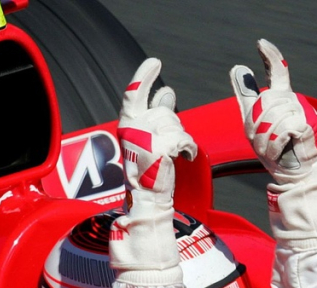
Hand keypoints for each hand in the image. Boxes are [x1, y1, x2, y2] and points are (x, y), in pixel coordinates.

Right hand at [118, 58, 196, 196]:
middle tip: (165, 148)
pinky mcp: (160, 148)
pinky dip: (189, 149)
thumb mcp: (149, 136)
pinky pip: (185, 139)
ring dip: (181, 141)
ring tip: (170, 157)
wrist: (148, 196)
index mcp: (127, 123)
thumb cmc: (149, 168)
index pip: (134, 93)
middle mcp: (132, 127)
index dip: (144, 76)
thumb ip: (157, 113)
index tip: (155, 62)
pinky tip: (183, 158)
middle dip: (173, 128)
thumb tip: (168, 92)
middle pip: (165, 113)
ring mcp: (145, 137)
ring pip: (177, 126)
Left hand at [230, 39, 316, 183]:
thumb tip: (238, 67)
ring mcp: (303, 112)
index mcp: (281, 97)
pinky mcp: (307, 125)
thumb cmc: (275, 148)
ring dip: (266, 140)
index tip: (260, 44)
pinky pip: (281, 130)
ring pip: (272, 118)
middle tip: (263, 144)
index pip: (277, 71)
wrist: (293, 172)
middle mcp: (294, 101)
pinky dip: (275, 145)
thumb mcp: (253, 120)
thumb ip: (247, 95)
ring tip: (273, 150)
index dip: (270, 56)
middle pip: (265, 102)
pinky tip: (281, 152)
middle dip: (257, 126)